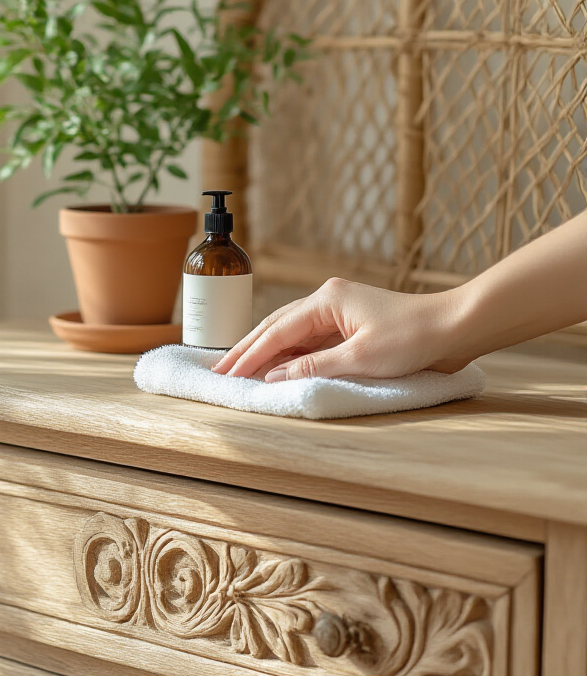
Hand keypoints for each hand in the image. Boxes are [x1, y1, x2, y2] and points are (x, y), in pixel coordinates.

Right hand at [212, 278, 467, 381]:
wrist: (455, 327)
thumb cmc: (414, 339)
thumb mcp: (361, 358)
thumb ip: (314, 367)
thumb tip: (273, 376)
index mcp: (327, 300)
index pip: (277, 331)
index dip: (250, 355)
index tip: (227, 375)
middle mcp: (329, 299)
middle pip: (277, 326)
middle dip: (248, 350)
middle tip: (220, 372)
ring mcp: (340, 311)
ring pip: (292, 332)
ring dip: (267, 352)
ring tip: (241, 371)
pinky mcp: (352, 324)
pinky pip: (311, 339)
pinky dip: (291, 354)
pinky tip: (278, 368)